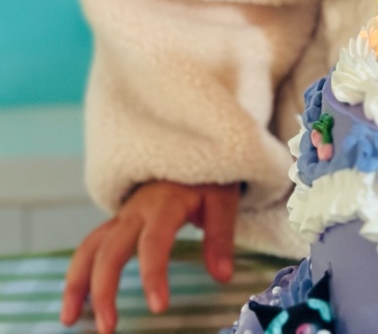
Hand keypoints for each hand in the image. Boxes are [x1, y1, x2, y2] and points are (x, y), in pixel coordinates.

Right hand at [60, 180, 239, 333]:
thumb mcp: (222, 199)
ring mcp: (122, 216)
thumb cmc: (206, 178)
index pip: (154, 241)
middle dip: (104, 289)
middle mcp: (136, 210)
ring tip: (69, 320)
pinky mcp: (117, 223)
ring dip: (77, 283)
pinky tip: (75, 302)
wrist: (190, 147)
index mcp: (165, 203)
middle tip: (107, 328)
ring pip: (90, 246)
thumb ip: (220, 237)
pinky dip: (77, 273)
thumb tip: (223, 276)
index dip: (153, 274)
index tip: (158, 308)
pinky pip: (90, 246)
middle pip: (111, 249)